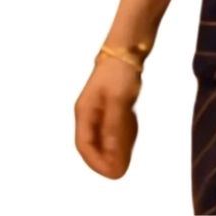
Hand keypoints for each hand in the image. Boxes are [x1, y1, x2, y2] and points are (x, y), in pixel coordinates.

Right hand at [74, 56, 139, 178]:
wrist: (129, 42)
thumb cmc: (121, 69)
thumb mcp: (119, 100)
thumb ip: (114, 126)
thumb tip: (113, 153)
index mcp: (84, 111)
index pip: (84, 144)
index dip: (96, 161)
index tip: (112, 173)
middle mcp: (89, 109)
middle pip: (94, 141)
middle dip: (106, 157)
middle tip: (121, 170)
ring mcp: (100, 103)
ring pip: (104, 132)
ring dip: (114, 146)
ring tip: (126, 157)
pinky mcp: (113, 97)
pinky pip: (114, 122)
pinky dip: (121, 132)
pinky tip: (131, 133)